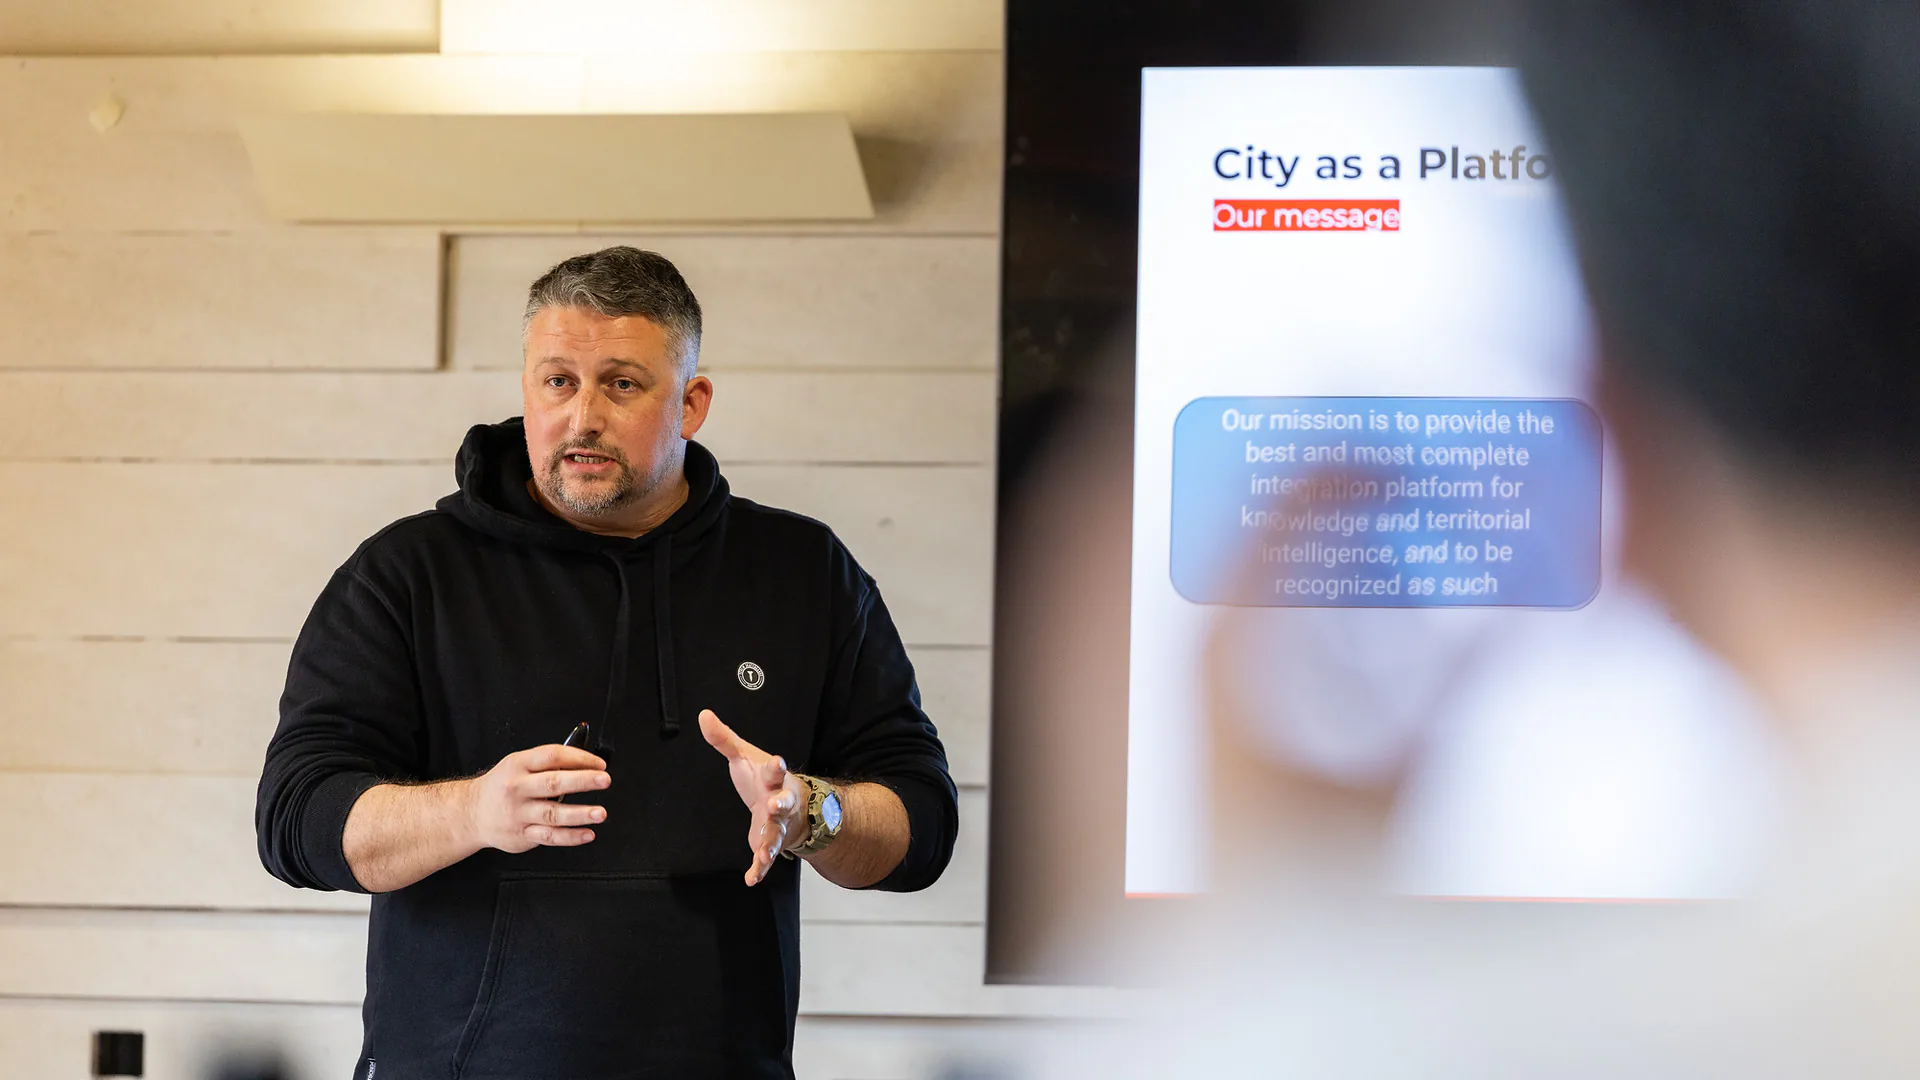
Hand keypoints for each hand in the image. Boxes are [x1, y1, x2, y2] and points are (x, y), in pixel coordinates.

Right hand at [464, 744, 610, 853]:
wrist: (471, 813)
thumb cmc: (502, 786)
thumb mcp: (517, 765)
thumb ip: (547, 763)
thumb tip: (584, 761)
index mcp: (518, 765)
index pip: (551, 756)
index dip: (578, 758)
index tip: (599, 764)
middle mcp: (517, 788)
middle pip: (553, 783)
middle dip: (582, 781)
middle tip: (604, 780)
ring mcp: (519, 813)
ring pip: (553, 814)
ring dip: (580, 814)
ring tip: (600, 813)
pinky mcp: (522, 835)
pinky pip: (550, 837)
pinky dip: (571, 837)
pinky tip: (588, 833)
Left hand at [699, 708, 805, 885]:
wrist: (793, 806)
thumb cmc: (764, 779)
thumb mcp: (745, 756)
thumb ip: (724, 739)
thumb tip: (703, 715)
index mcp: (773, 779)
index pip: (775, 770)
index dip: (776, 766)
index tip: (776, 761)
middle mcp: (779, 802)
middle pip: (783, 802)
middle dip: (781, 804)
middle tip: (776, 804)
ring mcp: (777, 825)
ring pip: (776, 835)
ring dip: (770, 843)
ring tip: (764, 854)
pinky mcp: (770, 842)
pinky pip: (766, 858)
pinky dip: (760, 868)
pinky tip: (752, 878)